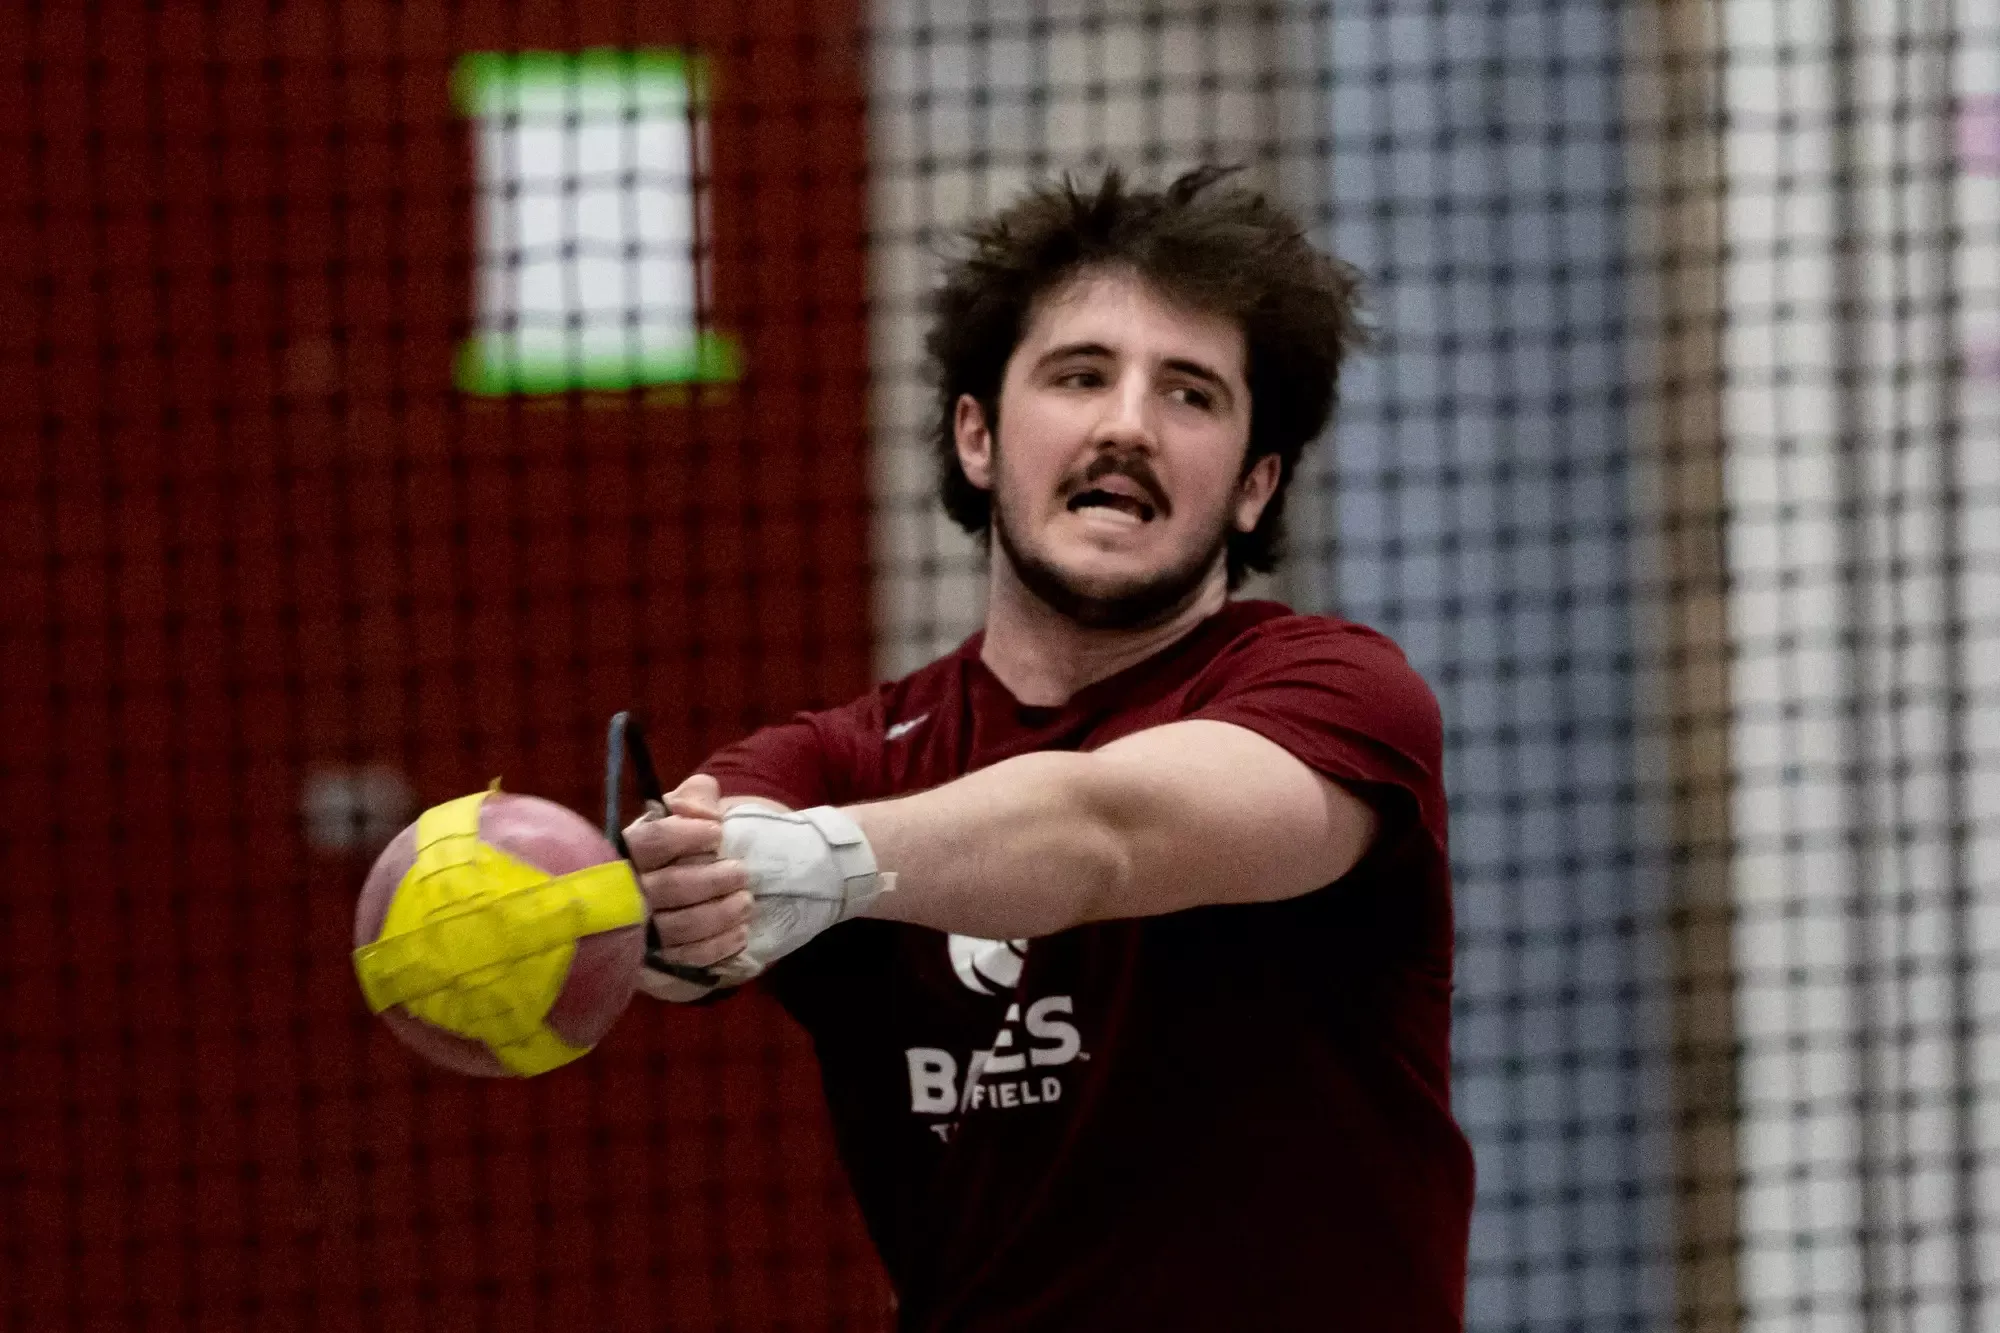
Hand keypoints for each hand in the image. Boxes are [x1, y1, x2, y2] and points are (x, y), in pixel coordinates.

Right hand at [623, 775, 754, 987]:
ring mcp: (638, 932)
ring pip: (676, 928)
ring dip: (718, 915)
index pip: (649, 842)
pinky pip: (685, 960)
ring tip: (745, 902)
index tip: (717, 833)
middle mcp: (625, 892)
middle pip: (666, 889)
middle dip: (711, 881)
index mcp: (628, 849)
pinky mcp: (656, 964)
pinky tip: (739, 932)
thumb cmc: (689, 844)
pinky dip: (717, 946)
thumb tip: (705, 813)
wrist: (695, 882)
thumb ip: (696, 798)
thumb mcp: (690, 811)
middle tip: (741, 873)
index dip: (685, 836)